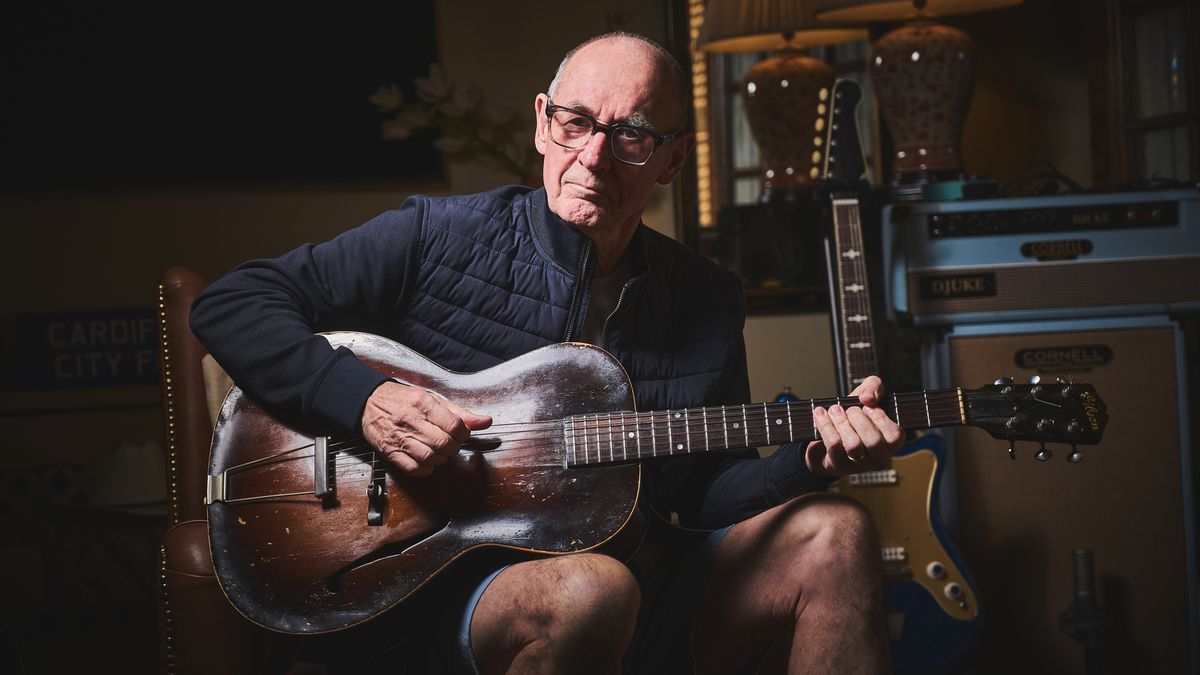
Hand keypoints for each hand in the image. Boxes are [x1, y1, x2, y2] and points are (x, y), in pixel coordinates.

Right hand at [361, 381, 491, 475]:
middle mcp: (411, 420)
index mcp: (423, 403)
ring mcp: (399, 438)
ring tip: (440, 451)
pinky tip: (428, 461)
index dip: (464, 433)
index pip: (454, 425)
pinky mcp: (390, 452)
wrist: (367, 402)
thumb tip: (485, 421)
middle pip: (444, 444)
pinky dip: (426, 469)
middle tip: (451, 444)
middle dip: (454, 447)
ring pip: (430, 458)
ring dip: (441, 459)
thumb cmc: (401, 400)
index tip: (461, 434)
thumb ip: (460, 412)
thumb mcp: (432, 398)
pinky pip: (414, 469)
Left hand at [804, 375, 903, 476]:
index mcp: (890, 443)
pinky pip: (834, 444)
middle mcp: (878, 457)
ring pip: (853, 445)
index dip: (880, 418)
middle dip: (858, 419)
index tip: (868, 406)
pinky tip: (820, 414)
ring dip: (841, 422)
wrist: (825, 439)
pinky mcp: (839, 464)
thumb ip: (873, 387)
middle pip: (873, 441)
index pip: (895, 435)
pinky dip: (825, 425)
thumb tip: (868, 397)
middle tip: (849, 409)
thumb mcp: (865, 398)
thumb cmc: (852, 419)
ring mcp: (858, 464)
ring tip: (834, 410)